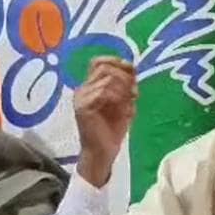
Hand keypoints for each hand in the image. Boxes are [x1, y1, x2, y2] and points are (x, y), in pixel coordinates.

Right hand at [74, 57, 136, 186]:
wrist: (103, 153)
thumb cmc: (112, 131)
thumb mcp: (123, 103)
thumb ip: (126, 86)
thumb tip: (132, 67)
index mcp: (90, 87)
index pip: (98, 62)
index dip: (116, 61)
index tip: (133, 70)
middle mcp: (82, 90)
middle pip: (103, 66)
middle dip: (124, 75)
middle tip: (134, 91)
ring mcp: (81, 98)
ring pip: (106, 78)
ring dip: (123, 87)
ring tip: (131, 101)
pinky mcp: (83, 107)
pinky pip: (103, 91)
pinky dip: (117, 96)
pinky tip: (123, 107)